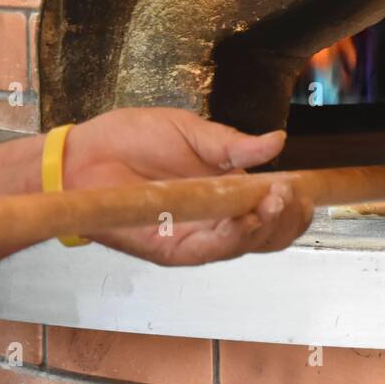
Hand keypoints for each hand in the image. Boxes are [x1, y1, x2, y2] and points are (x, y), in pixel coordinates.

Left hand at [62, 109, 312, 266]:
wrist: (81, 155)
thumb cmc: (131, 139)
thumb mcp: (190, 132)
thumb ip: (232, 145)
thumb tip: (277, 142)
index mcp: (226, 192)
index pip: (272, 210)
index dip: (294, 205)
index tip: (303, 188)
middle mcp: (216, 221)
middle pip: (268, 236)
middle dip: (288, 219)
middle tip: (290, 195)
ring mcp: (196, 238)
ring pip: (246, 246)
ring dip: (266, 227)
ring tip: (274, 201)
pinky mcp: (171, 250)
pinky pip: (211, 251)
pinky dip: (234, 238)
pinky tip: (246, 218)